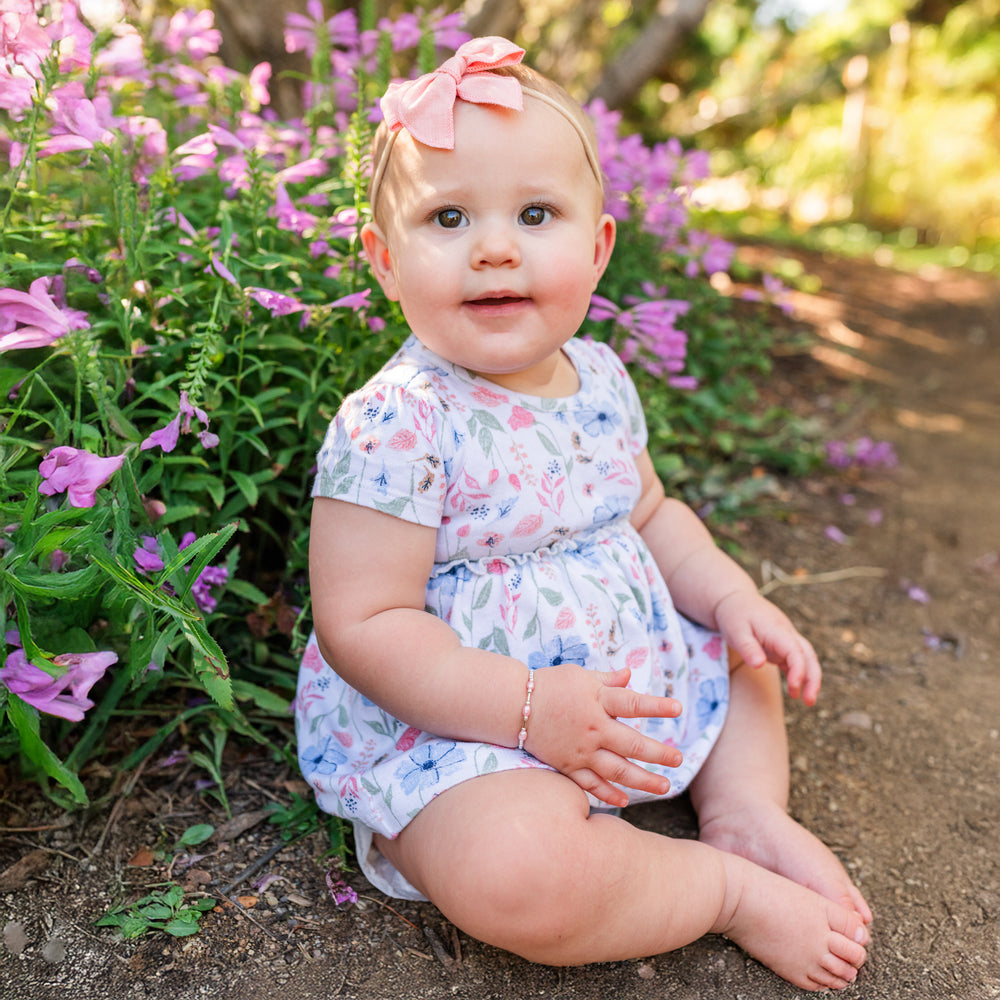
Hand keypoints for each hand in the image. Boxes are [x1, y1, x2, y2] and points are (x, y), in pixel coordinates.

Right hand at [524, 665, 682, 807]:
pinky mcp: (568, 765)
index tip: (678, 709)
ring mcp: (581, 750)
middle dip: (658, 753)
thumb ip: (607, 679)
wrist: (514, 705)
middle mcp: (593, 728)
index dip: (657, 706)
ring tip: (664, 786)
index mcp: (597, 701)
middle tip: (678, 760)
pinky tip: (624, 801)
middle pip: (632, 744)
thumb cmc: (550, 685)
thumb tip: (630, 675)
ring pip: (617, 770)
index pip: (633, 703)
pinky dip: (608, 794)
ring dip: (642, 780)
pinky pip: (591, 784)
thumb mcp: (580, 676)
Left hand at [713, 590, 821, 704]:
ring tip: (806, 701)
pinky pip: (795, 660)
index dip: (799, 670)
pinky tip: (795, 690)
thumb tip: (759, 665)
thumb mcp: (735, 631)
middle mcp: (786, 634)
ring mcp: (785, 639)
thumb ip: (748, 647)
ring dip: (809, 678)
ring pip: (805, 658)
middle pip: (808, 655)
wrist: (734, 600)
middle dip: (812, 678)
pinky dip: (798, 674)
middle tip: (808, 701)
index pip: (795, 651)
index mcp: (777, 629)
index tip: (794, 687)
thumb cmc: (734, 615)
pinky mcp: (781, 645)